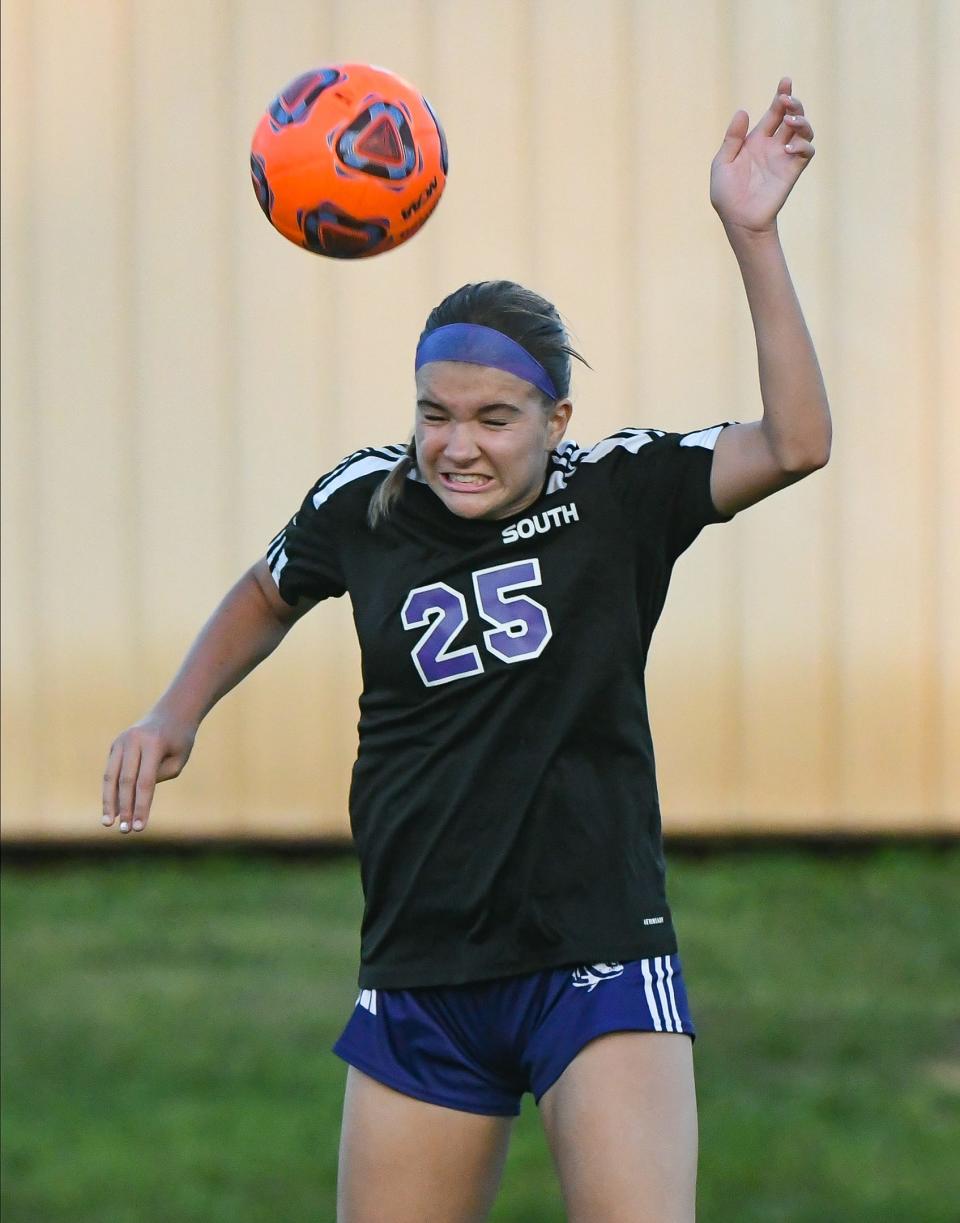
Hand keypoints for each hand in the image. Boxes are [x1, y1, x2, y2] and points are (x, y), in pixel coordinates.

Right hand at [101, 712, 196, 833]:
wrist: (172, 712)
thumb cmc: (180, 740)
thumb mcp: (178, 760)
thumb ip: (157, 777)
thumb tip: (134, 796)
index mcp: (153, 744)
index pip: (145, 783)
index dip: (141, 807)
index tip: (139, 827)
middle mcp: (133, 741)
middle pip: (125, 781)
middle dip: (124, 808)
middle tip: (124, 831)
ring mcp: (121, 742)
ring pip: (110, 776)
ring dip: (109, 801)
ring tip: (108, 823)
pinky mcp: (115, 745)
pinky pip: (111, 771)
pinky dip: (110, 790)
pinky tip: (110, 808)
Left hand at [710, 76, 814, 235]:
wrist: (738, 221)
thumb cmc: (727, 195)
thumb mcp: (722, 163)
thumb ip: (732, 139)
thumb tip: (743, 111)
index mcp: (756, 140)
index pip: (774, 112)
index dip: (782, 95)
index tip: (785, 81)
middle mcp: (773, 146)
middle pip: (791, 115)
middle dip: (793, 103)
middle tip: (787, 100)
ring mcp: (784, 157)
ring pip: (804, 130)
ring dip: (801, 120)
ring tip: (790, 121)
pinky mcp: (792, 171)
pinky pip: (806, 151)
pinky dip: (802, 144)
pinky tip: (787, 147)